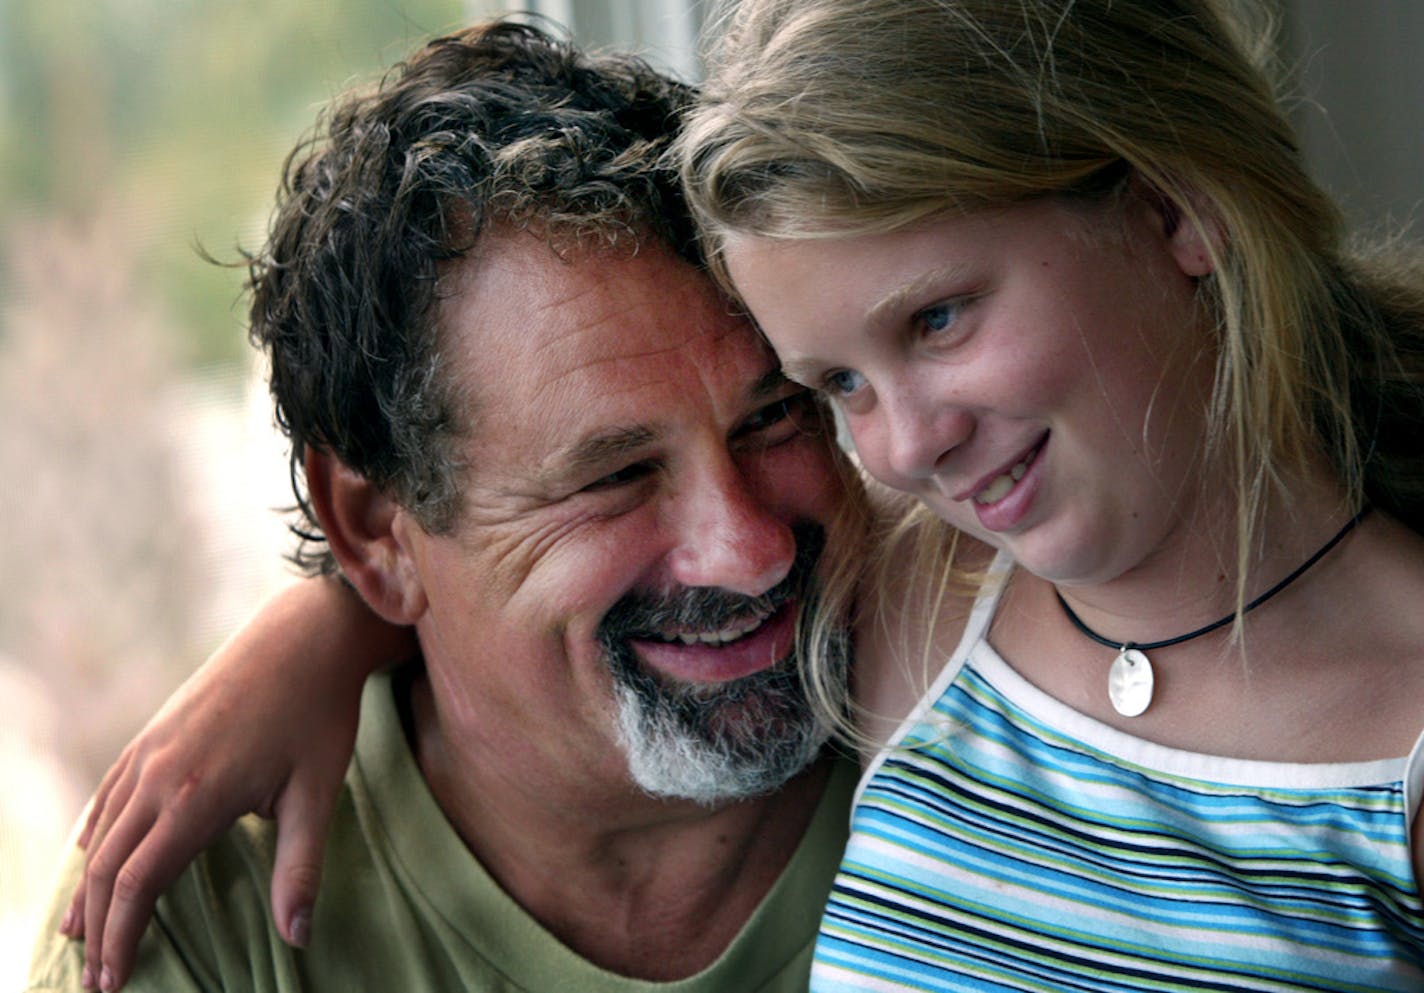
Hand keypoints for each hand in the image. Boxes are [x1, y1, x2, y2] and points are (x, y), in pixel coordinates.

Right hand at [59, 577, 412, 990]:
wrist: (305, 634)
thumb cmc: (319, 714)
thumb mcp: (319, 794)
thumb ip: (300, 868)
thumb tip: (296, 939)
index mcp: (197, 797)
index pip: (137, 886)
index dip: (120, 940)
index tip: (112, 984)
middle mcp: (160, 774)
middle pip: (107, 867)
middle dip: (97, 928)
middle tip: (94, 981)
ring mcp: (151, 749)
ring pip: (102, 830)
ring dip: (88, 885)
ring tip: (80, 933)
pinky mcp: (154, 730)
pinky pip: (109, 791)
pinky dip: (94, 832)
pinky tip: (89, 854)